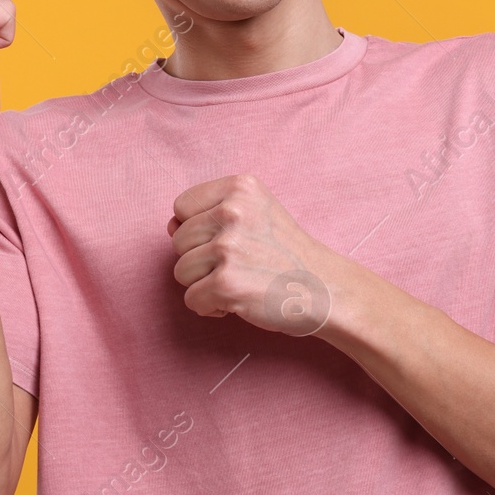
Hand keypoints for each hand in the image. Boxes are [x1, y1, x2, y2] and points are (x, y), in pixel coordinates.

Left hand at [168, 174, 340, 335]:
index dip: (199, 228)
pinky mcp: (226, 283)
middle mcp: (233, 211)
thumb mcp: (258, 213)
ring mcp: (228, 247)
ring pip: (180, 271)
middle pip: (178, 241)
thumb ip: (212, 212)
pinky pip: (192, 300)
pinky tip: (240, 300)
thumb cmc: (288, 255)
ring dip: (205, 284)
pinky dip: (212, 307)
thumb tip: (169, 226)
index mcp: (240, 187)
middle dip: (202, 259)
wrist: (324, 288)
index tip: (230, 239)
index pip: (182, 206)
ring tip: (241, 281)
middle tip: (241, 264)